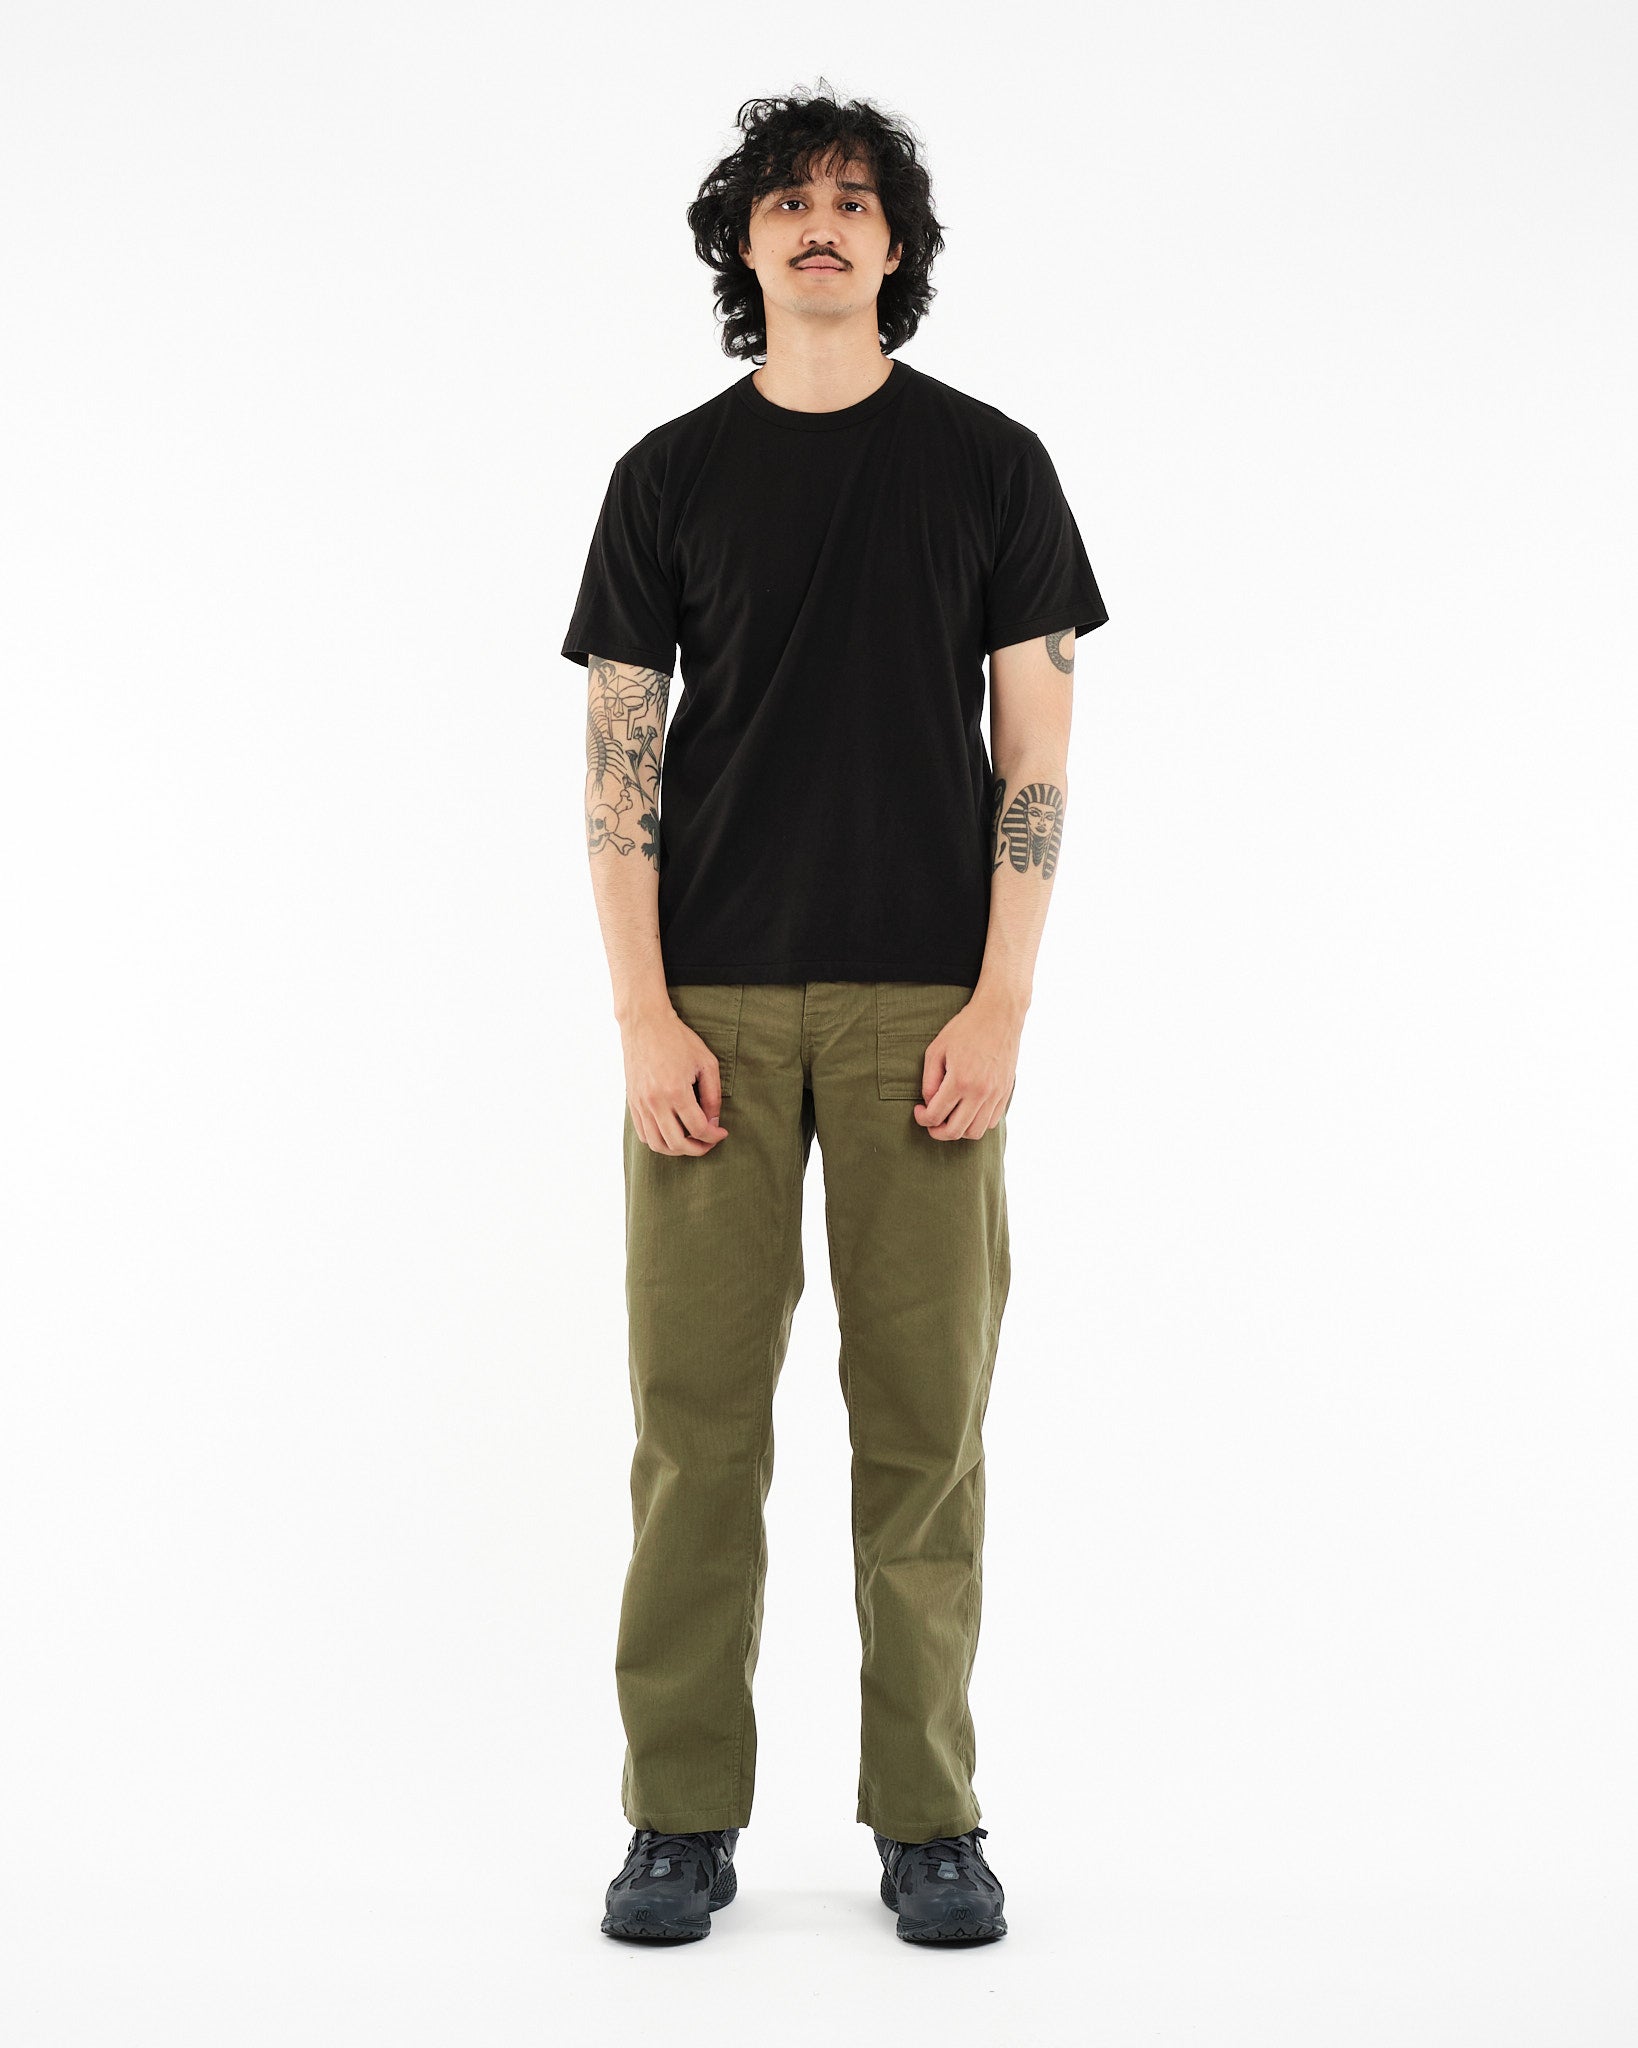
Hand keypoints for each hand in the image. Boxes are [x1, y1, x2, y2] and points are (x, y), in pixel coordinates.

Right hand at [622, 1003, 730, 1156]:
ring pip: (657, 1144)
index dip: (714, 1137)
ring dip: (677, 1150)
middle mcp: (655, 1102)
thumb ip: (713, 1095)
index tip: (722, 1133)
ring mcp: (640, 1103)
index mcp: (676, 1091)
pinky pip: (643, 1134)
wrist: (645, 1023)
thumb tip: (713, 1122)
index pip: (698, 1129)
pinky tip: (672, 1133)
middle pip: (677, 1144)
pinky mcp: (632, 1102)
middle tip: (709, 1143)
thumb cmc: (678, 1039)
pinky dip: (659, 1141)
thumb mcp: (706, 1063)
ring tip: (690, 1141)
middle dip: (698, 1149)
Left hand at [913, 988, 1022, 1139]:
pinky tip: (967, 1109)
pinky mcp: (1006, 1092)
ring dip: (959, 1130)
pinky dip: (977, 1123)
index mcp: (960, 1080)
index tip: (918, 1110)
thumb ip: (929, 1081)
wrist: (999, 1015)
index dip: (922, 1119)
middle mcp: (980, 1092)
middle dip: (937, 1132)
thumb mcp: (936, 1049)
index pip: (935, 1116)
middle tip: (931, 1121)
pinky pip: (991, 1122)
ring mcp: (996, 1094)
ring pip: (975, 1132)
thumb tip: (929, 1104)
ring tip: (950, 1117)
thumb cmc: (965, 1028)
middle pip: (955, 1132)